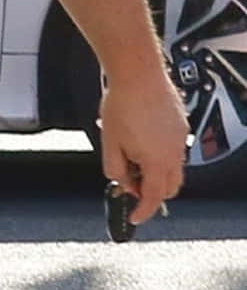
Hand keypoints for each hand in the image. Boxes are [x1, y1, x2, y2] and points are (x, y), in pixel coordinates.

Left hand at [98, 69, 188, 224]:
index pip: (154, 198)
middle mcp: (174, 151)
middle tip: (130, 185)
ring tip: (132, 158)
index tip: (135, 216)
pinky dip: (161, 155)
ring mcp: (180, 137)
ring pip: (173, 168)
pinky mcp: (181, 123)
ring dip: (156, 173)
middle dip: (151, 193)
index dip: (143, 212)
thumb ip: (116, 170)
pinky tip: (142, 141)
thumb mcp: (109, 144)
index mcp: (157, 161)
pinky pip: (175, 149)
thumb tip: (122, 181)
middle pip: (169, 187)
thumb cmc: (122, 103)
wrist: (137, 73)